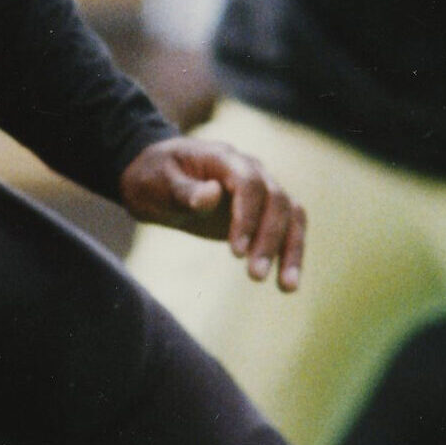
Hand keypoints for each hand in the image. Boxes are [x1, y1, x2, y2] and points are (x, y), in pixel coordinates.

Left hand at [120, 137, 305, 290]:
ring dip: (291, 249)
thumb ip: (184, 190)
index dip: (247, 216)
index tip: (236, 253)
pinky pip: (288, 227)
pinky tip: (287, 284)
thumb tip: (213, 194)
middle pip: (275, 199)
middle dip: (268, 239)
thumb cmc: (154, 178)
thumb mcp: (157, 183)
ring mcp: (260, 187)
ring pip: (290, 214)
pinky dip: (291, 253)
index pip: (249, 183)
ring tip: (286, 286)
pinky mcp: (262, 210)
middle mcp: (250, 168)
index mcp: (223, 157)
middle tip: (255, 276)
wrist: (155, 178)